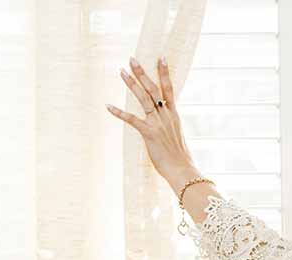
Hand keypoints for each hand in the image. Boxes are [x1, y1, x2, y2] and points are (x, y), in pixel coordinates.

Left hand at [105, 55, 200, 194]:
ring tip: (122, 72)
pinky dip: (119, 112)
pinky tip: (108, 106)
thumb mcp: (176, 137)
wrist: (183, 170)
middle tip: (132, 59)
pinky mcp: (149, 133)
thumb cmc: (179, 158)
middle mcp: (166, 116)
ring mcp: (158, 124)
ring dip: (131, 84)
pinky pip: (132, 120)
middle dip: (142, 73)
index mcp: (174, 115)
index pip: (169, 89)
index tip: (160, 58)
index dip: (164, 73)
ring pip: (144, 99)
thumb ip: (169, 126)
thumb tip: (166, 124)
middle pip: (154, 89)